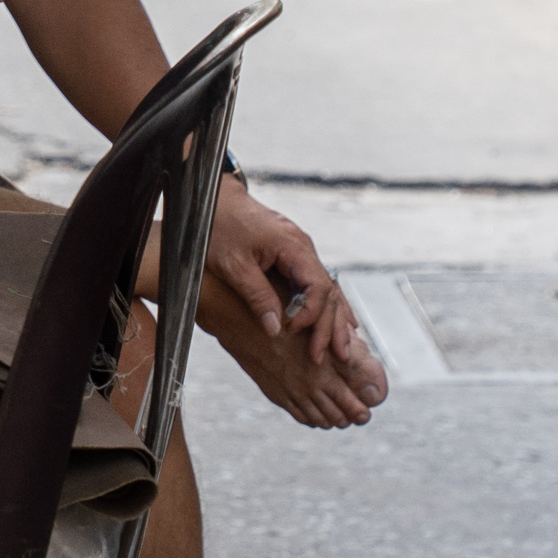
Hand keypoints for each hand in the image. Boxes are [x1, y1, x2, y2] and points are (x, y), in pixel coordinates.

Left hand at [199, 183, 389, 429]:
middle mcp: (303, 248)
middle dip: (329, 326)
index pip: (317, 286)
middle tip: (326, 357)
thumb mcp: (234, 265)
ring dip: (332, 321)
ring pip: (327, 290)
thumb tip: (276, 329)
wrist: (215, 201)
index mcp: (292, 246)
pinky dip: (329, 307)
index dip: (311, 314)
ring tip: (340, 351)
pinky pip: (317, 285)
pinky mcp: (294, 258)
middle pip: (328, 292)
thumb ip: (257, 296)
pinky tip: (341, 325)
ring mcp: (301, 252)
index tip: (294, 332)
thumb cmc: (220, 227)